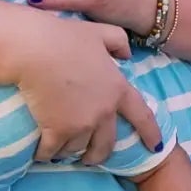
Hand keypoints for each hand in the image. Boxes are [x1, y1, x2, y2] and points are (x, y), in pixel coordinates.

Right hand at [13, 17, 160, 166]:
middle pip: (106, 144)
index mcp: (118, 89)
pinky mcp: (57, 132)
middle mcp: (104, 111)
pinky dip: (46, 153)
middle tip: (90, 158)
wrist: (33, 50)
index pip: (142, 116)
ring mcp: (81, 124)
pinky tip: (41, 152)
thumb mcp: (99, 32)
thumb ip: (118, 41)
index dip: (151, 133)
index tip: (156, 147)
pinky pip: (52, 151)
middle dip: (99, 155)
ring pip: (77, 148)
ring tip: (60, 149)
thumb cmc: (64, 37)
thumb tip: (126, 55)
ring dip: (69, 151)